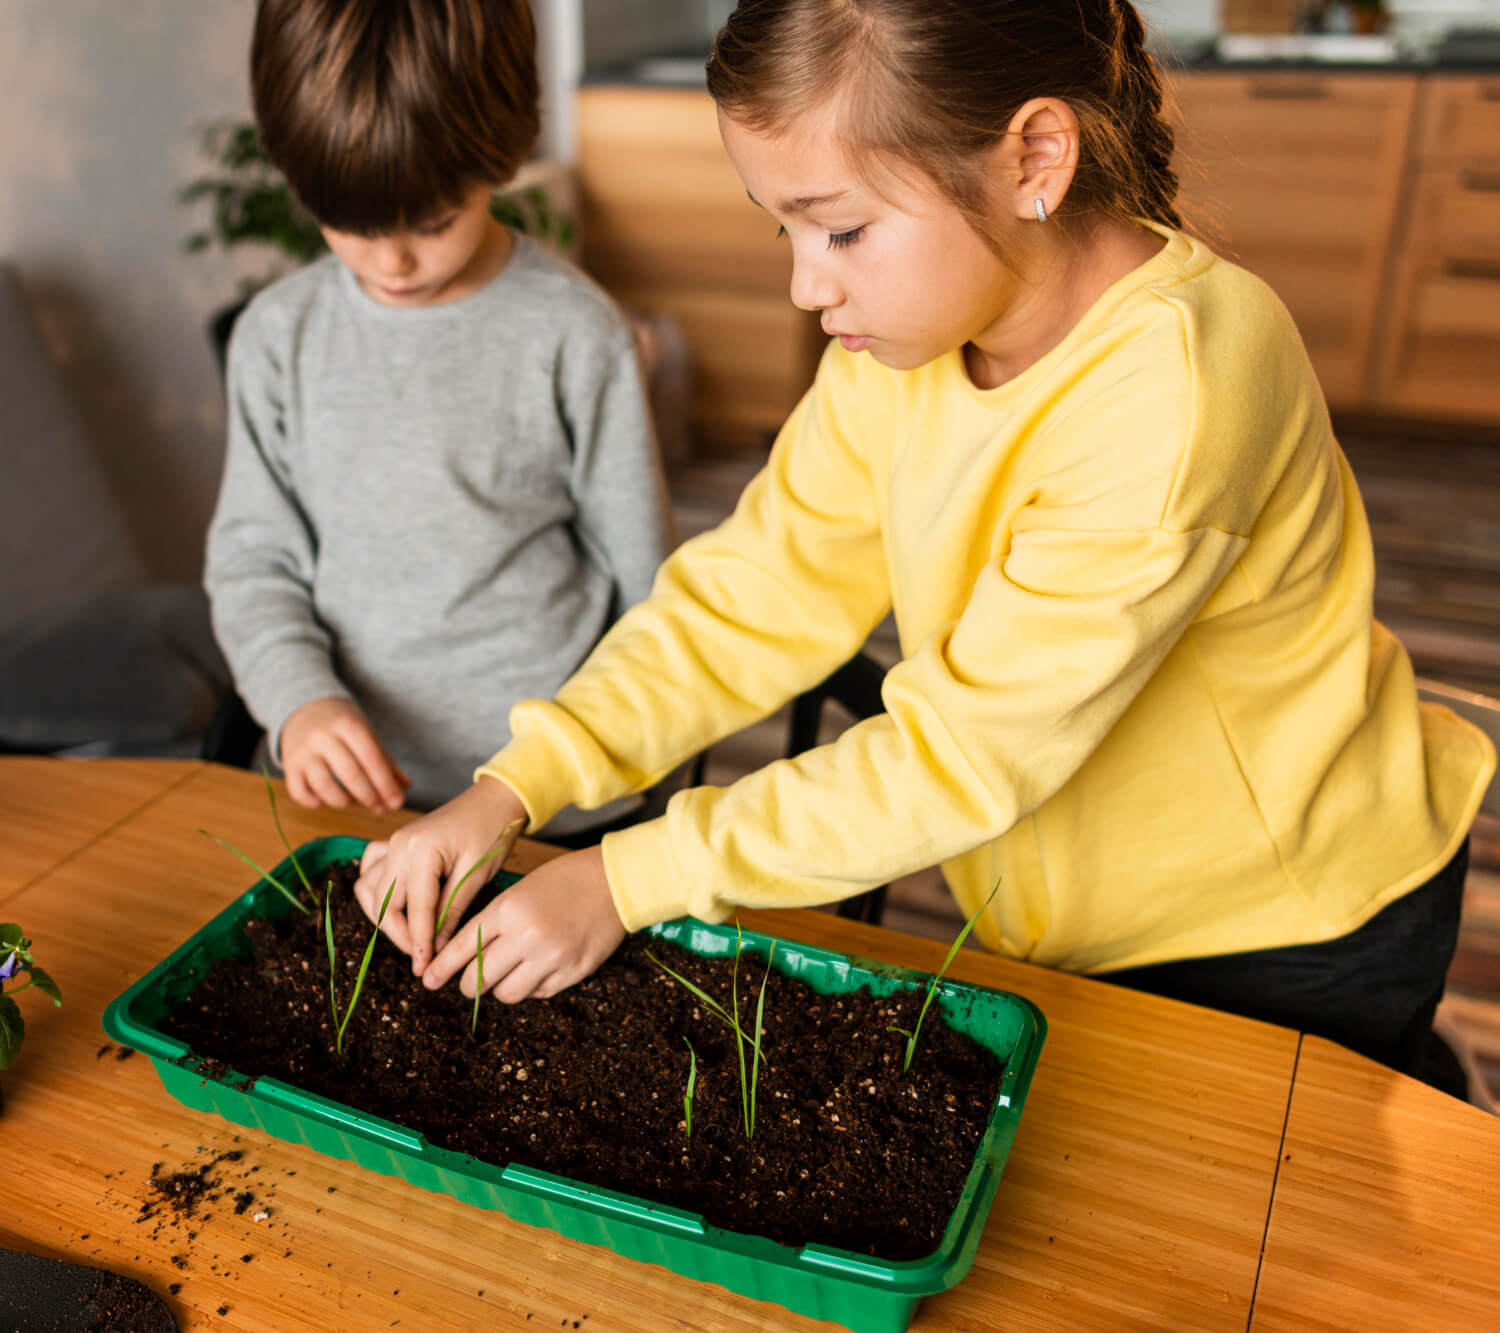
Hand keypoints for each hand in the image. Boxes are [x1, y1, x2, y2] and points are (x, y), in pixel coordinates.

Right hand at [280, 697, 410, 812]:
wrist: (304, 708)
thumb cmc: (343, 725)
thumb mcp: (366, 734)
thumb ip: (385, 761)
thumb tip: (404, 787)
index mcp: (347, 724)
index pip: (371, 759)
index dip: (386, 784)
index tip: (397, 803)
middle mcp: (322, 737)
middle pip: (350, 774)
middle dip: (369, 796)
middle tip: (381, 808)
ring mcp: (302, 752)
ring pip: (324, 787)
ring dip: (345, 802)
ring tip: (356, 801)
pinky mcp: (288, 766)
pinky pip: (300, 793)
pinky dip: (316, 802)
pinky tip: (329, 799)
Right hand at [353, 776, 526, 974]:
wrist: (493, 801)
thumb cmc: (491, 831)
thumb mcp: (476, 874)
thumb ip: (452, 911)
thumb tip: (436, 949)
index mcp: (421, 850)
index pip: (415, 908)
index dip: (419, 942)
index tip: (424, 969)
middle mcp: (398, 845)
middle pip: (383, 903)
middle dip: (400, 935)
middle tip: (423, 957)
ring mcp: (392, 842)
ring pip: (369, 890)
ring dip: (384, 916)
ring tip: (411, 935)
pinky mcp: (394, 844)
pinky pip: (371, 870)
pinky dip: (377, 891)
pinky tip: (397, 904)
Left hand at [420, 845, 625, 1003]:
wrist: (615, 881)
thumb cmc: (563, 880)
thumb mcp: (520, 891)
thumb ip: (495, 923)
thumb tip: (468, 958)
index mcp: (509, 909)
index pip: (464, 947)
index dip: (442, 967)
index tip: (429, 980)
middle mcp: (527, 936)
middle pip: (479, 979)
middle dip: (469, 983)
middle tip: (470, 980)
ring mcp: (552, 957)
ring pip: (507, 993)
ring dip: (501, 987)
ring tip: (508, 973)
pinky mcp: (573, 972)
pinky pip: (538, 994)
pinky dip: (531, 986)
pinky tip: (538, 968)